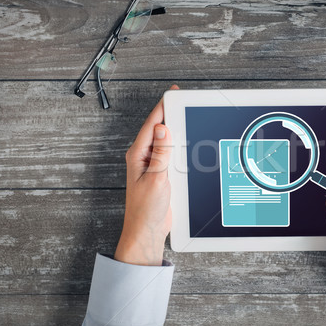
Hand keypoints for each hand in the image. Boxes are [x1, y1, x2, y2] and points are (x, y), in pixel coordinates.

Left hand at [114, 85, 178, 265]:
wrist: (147, 231)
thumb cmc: (145, 210)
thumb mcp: (156, 178)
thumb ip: (161, 153)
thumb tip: (162, 128)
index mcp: (138, 155)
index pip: (151, 125)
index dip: (163, 108)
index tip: (173, 94)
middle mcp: (143, 158)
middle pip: (158, 129)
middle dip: (170, 114)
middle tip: (183, 102)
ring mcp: (152, 165)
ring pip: (165, 141)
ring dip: (175, 131)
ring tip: (187, 117)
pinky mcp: (160, 174)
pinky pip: (170, 154)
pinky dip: (178, 146)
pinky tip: (186, 144)